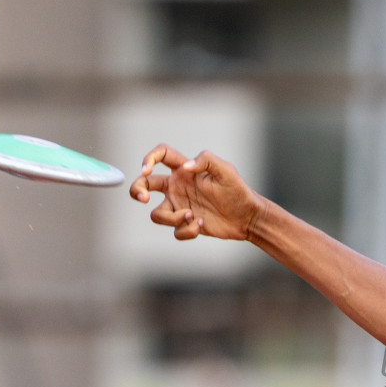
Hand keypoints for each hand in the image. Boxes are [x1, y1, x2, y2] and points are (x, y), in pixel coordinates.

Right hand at [130, 147, 264, 242]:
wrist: (247, 217)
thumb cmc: (238, 191)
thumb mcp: (226, 170)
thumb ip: (205, 160)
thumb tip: (185, 168)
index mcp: (184, 170)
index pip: (161, 155)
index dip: (149, 159)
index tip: (146, 170)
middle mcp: (178, 187)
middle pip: (144, 185)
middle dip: (137, 190)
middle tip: (144, 198)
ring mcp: (180, 206)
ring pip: (157, 214)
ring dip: (173, 217)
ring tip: (192, 216)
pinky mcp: (186, 224)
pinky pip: (175, 231)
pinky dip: (187, 230)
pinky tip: (201, 224)